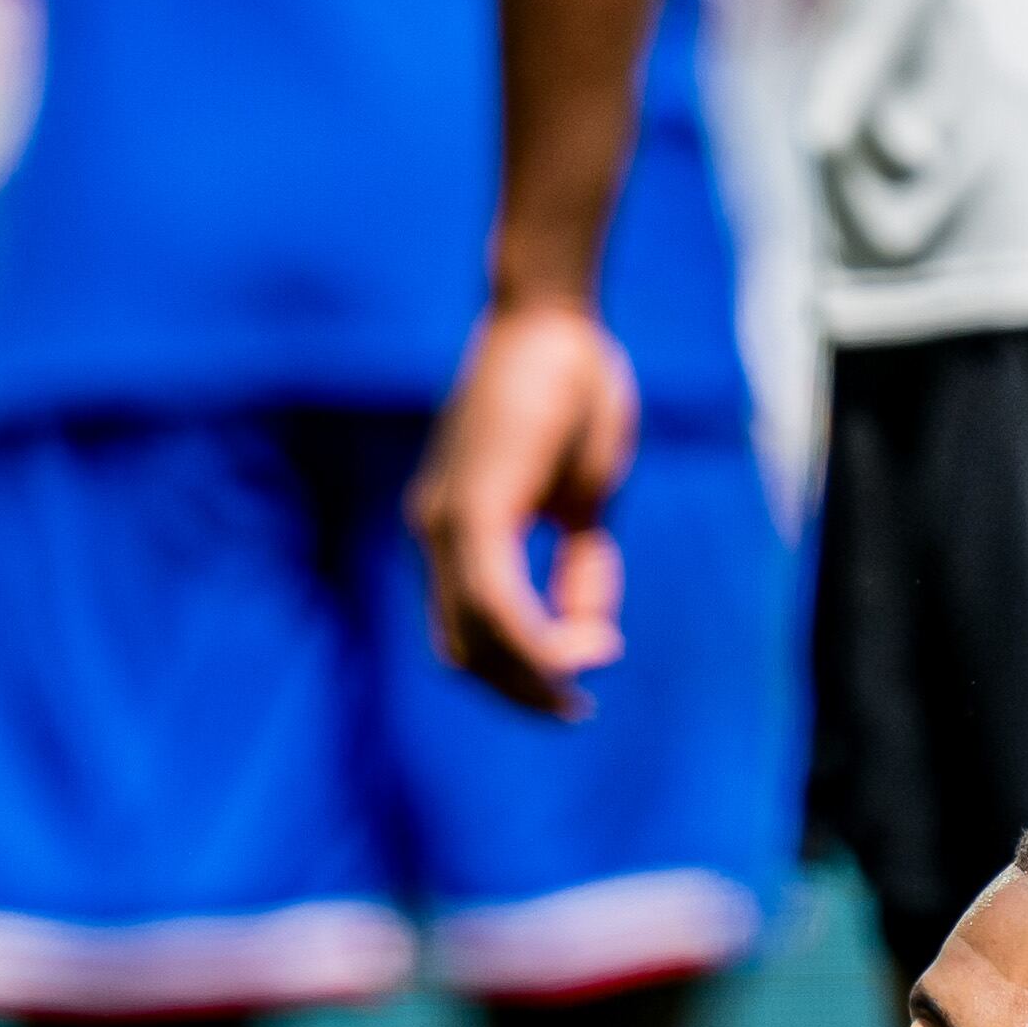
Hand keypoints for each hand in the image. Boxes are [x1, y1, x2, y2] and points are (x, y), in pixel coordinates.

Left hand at [408, 296, 637, 716]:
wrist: (553, 315)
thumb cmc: (571, 388)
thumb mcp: (584, 497)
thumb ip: (581, 563)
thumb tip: (590, 629)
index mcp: (453, 529)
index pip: (466, 635)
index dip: (516, 677)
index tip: (573, 691)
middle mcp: (437, 531)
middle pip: (465, 653)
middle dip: (521, 694)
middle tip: (574, 711)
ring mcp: (448, 521)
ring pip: (478, 639)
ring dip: (533, 674)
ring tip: (587, 673)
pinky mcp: (474, 509)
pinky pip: (497, 604)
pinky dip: (538, 640)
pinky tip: (585, 647)